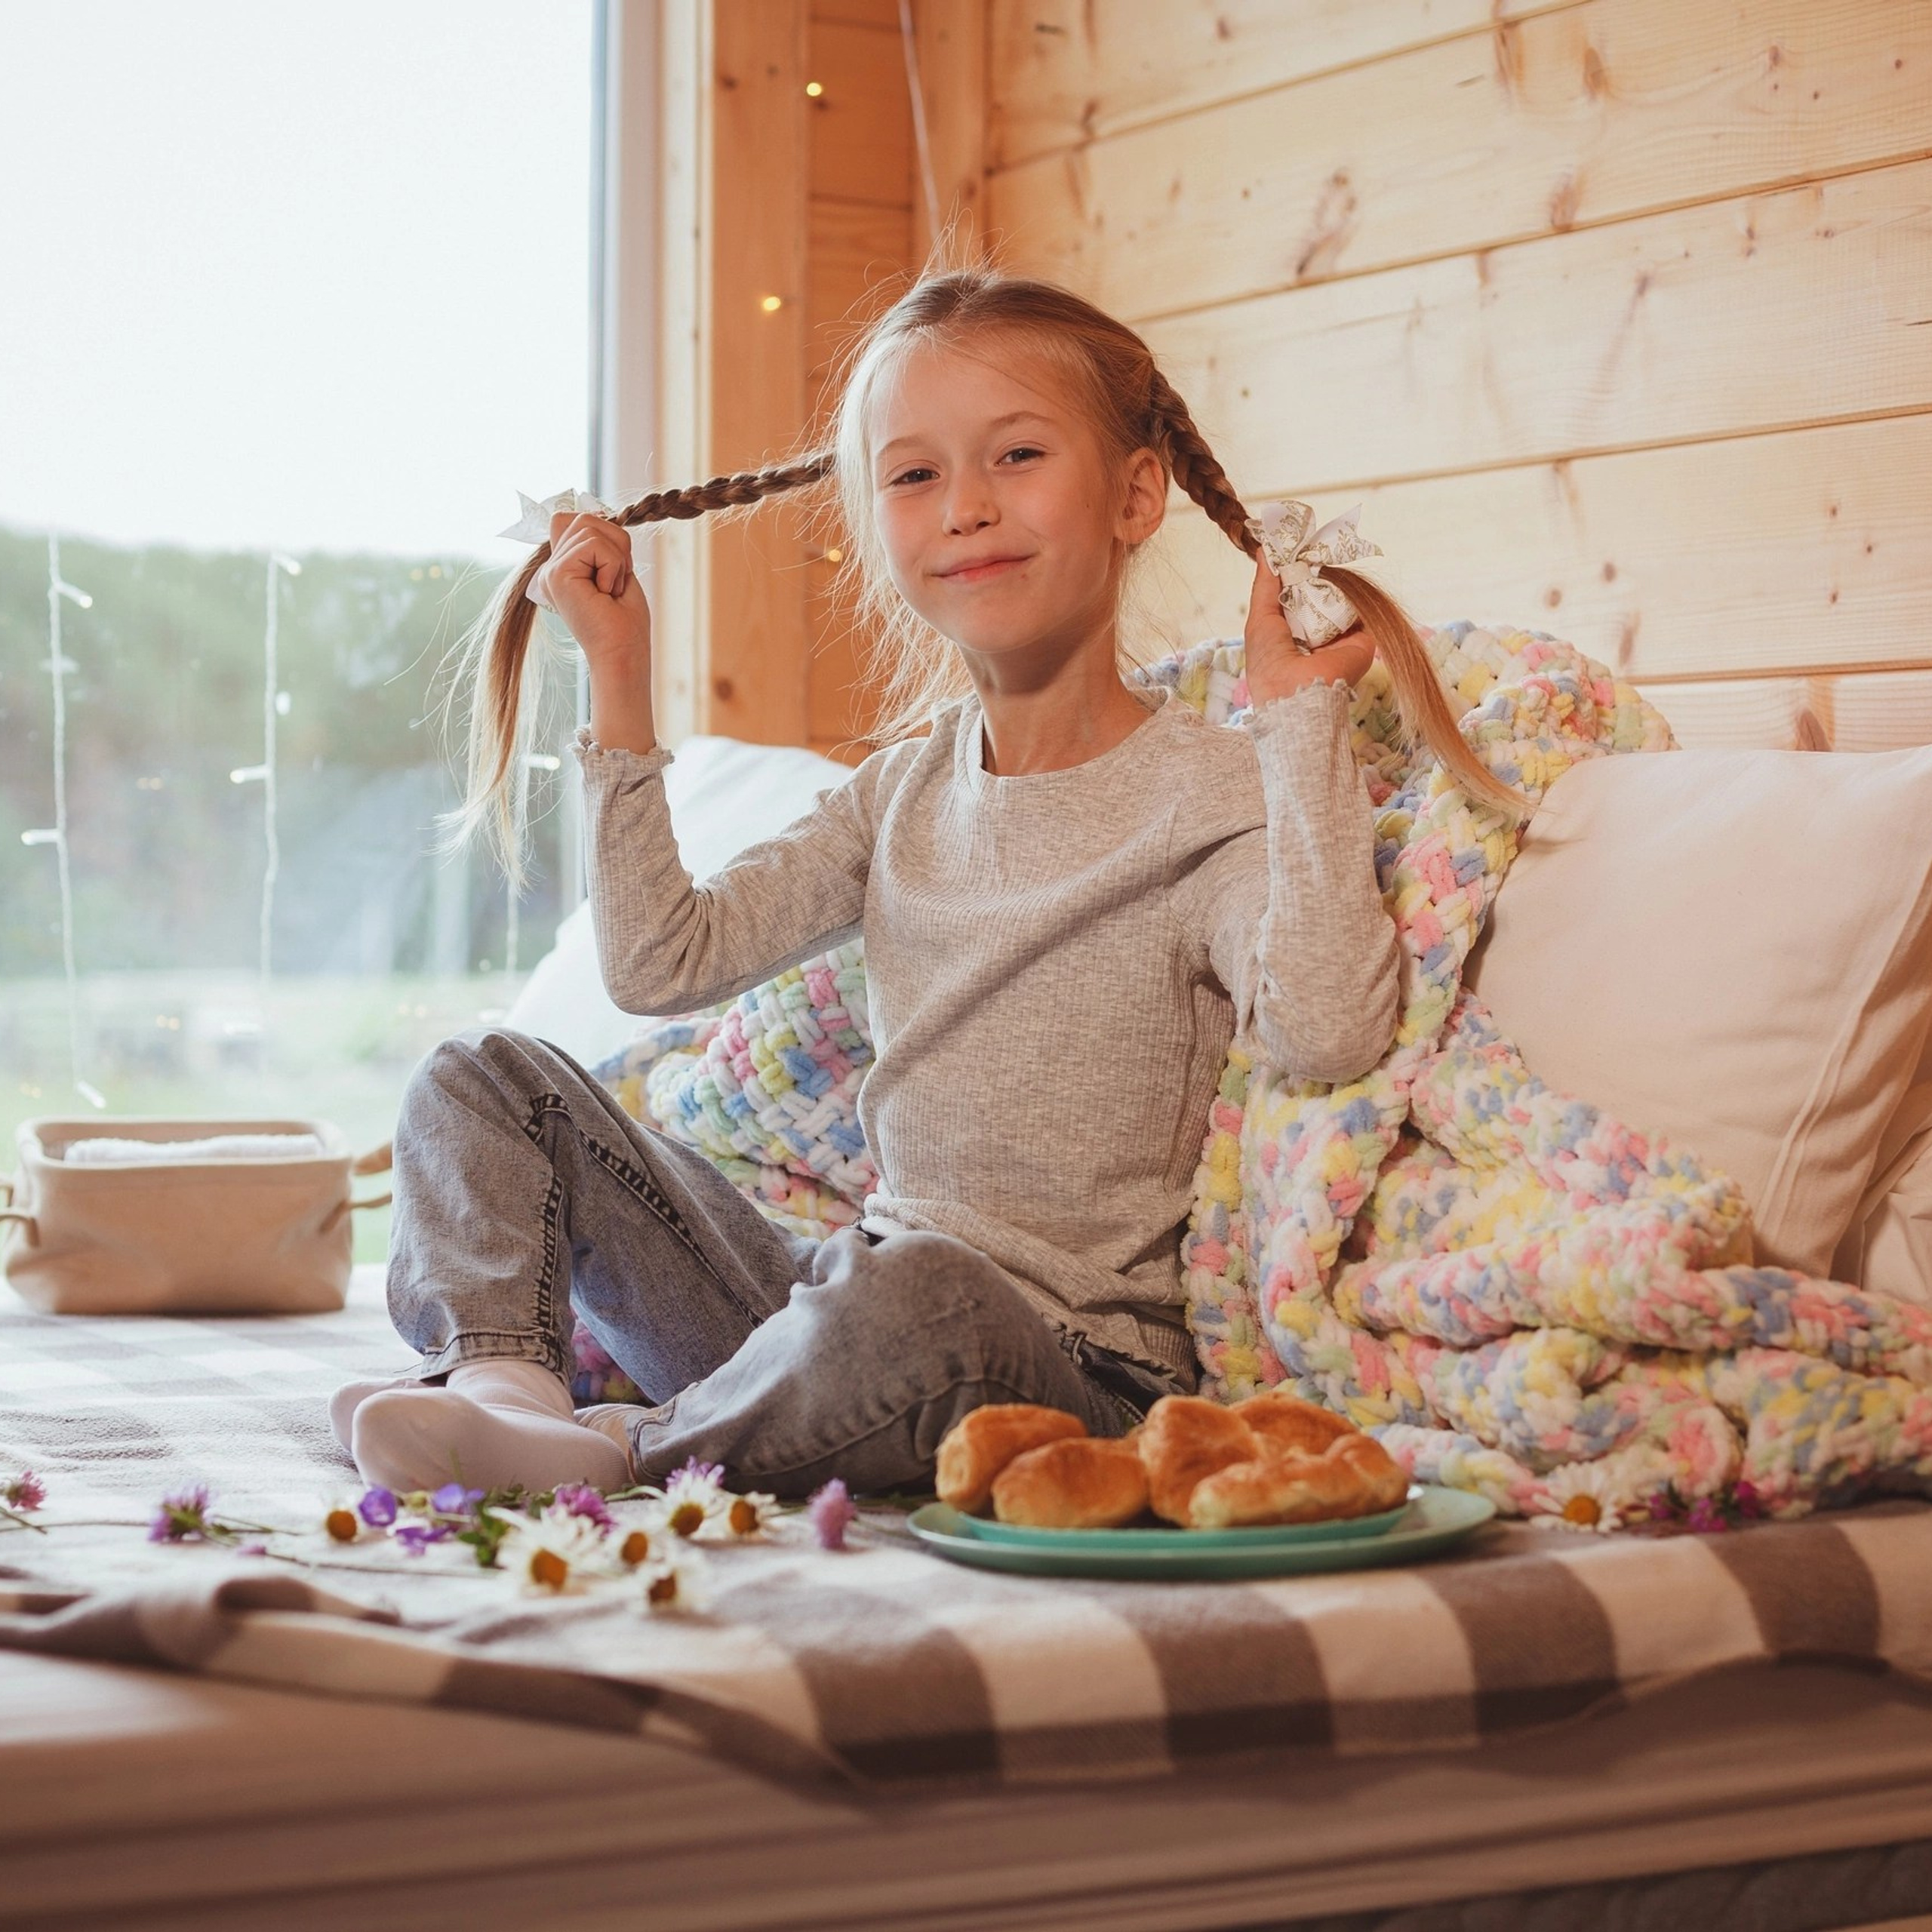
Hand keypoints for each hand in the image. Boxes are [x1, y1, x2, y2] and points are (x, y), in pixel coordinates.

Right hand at [532, 509, 650, 666]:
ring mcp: (551, 570)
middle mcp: (552, 567)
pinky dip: (613, 567)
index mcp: (563, 566)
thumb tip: (589, 512)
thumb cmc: (625, 620)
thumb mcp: (616, 569)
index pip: (575, 519)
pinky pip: (594, 544)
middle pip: (585, 518)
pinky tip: (605, 593)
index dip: (605, 533)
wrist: (624, 653)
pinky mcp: (557, 574)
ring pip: (590, 527)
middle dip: (617, 545)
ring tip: (611, 590)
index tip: (614, 569)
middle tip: (616, 582)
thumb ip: (599, 541)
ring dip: (616, 558)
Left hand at [1243, 551, 1373, 707]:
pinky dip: (1352, 591)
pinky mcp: (1362, 639)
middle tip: (1313, 544)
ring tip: (1326, 553)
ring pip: (1340, 599)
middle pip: (1320, 594)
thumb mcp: (1260, 618)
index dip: (1297, 571)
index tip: (1297, 545)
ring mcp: (1340, 637)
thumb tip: (1263, 549)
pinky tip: (1342, 571)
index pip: (1298, 595)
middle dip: (1316, 570)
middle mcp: (1317, 634)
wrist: (1297, 694)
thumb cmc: (1270, 662)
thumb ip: (1265, 585)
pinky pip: (1359, 608)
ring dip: (1334, 579)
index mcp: (1291, 633)